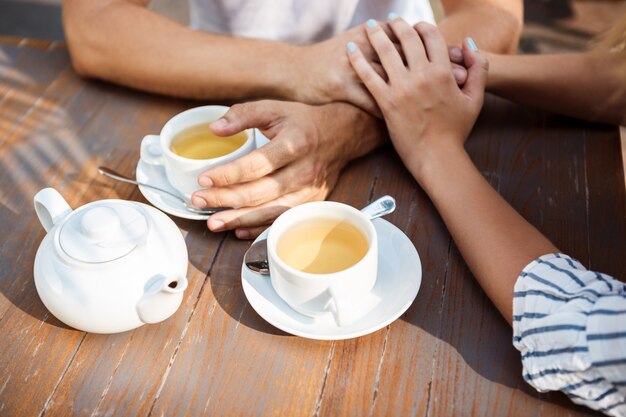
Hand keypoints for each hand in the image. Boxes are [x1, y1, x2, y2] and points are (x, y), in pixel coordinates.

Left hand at [190, 100, 378, 238]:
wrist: (341, 136)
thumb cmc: (303, 122)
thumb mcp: (275, 108)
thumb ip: (243, 114)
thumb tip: (215, 128)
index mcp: (294, 144)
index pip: (256, 164)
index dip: (228, 174)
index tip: (203, 179)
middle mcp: (304, 171)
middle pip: (260, 192)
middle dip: (226, 199)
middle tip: (198, 200)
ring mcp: (309, 191)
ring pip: (271, 211)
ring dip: (240, 219)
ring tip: (213, 222)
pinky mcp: (311, 204)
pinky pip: (283, 221)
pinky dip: (259, 228)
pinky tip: (238, 229)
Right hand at [289, 21, 467, 115]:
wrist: (294, 70)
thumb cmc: (326, 55)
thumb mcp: (354, 37)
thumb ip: (380, 36)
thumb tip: (407, 33)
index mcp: (373, 36)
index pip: (413, 39)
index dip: (438, 49)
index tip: (460, 60)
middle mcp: (367, 51)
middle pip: (410, 59)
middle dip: (437, 70)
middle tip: (461, 81)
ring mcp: (356, 69)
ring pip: (395, 81)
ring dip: (419, 93)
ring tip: (442, 104)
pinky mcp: (345, 89)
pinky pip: (373, 102)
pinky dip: (391, 111)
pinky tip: (410, 121)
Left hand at [347, 19, 487, 180]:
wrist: (437, 157)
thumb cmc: (456, 131)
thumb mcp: (475, 98)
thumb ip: (478, 68)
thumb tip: (469, 43)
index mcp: (444, 72)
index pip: (431, 36)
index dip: (421, 26)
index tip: (414, 25)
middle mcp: (422, 75)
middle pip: (406, 38)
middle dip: (397, 24)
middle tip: (389, 19)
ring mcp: (403, 88)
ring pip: (385, 52)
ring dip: (375, 34)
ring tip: (369, 25)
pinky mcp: (386, 102)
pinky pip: (368, 76)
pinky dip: (358, 60)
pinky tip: (350, 49)